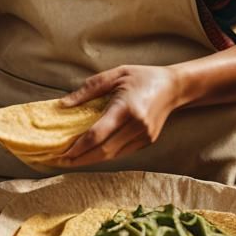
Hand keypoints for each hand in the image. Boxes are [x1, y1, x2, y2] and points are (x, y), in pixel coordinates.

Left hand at [55, 65, 184, 165]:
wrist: (173, 87)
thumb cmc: (141, 76)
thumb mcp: (114, 75)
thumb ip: (88, 90)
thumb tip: (64, 105)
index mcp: (126, 108)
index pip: (98, 134)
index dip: (78, 146)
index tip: (62, 152)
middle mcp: (137, 126)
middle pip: (104, 151)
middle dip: (81, 159)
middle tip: (62, 161)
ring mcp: (144, 136)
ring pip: (113, 155)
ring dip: (91, 160)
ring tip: (72, 160)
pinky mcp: (147, 141)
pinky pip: (122, 152)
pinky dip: (105, 154)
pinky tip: (91, 153)